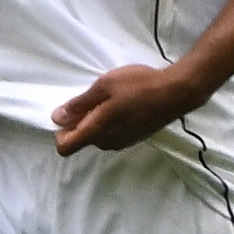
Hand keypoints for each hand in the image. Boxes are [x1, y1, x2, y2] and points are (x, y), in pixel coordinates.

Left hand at [52, 61, 202, 156]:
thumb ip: (80, 104)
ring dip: (96, 122)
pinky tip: (122, 105)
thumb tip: (57, 118)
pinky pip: (113, 135)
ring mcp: (123, 142)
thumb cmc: (139, 85)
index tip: (67, 114)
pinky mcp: (135, 138)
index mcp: (98, 131)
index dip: (60, 132)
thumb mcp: (104, 86)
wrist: (176, 92)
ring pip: (98, 137)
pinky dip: (111, 123)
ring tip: (109, 99)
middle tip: (93, 99)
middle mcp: (109, 142)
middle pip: (82, 140)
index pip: (66, 148)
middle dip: (80, 123)